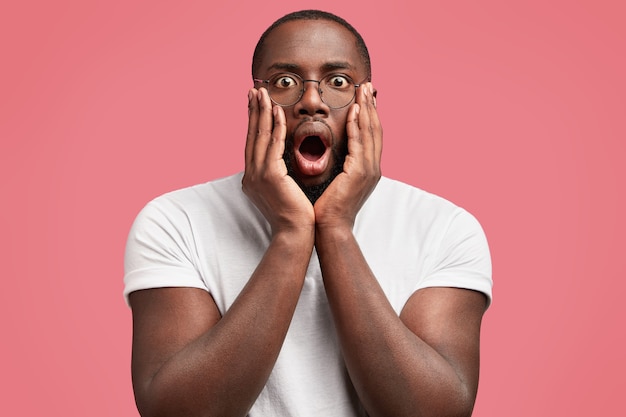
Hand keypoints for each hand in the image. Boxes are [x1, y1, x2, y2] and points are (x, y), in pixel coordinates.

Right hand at [242, 88, 314, 233]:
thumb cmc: (294, 214)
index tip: (256, 103)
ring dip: (261, 112)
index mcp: (253, 177)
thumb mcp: (282, 190)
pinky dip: (275, 127)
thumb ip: (278, 174)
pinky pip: (273, 146)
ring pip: (260, 137)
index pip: (253, 143)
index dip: (254, 121)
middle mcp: (251, 174)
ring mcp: (258, 175)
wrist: (295, 233)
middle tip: (254, 90)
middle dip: (253, 111)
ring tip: (263, 93)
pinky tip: (278, 112)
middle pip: (252, 135)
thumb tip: (282, 163)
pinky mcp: (269, 176)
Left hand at [314, 82, 382, 229]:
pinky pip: (359, 144)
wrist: (329, 227)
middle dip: (371, 106)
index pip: (371, 135)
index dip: (370, 114)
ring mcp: (369, 170)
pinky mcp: (359, 173)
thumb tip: (333, 150)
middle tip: (368, 85)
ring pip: (371, 133)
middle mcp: (373, 167)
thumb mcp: (337, 180)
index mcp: (368, 169)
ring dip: (367, 109)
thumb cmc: (328, 206)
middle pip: (376, 129)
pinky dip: (358, 126)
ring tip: (363, 90)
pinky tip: (354, 111)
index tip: (365, 96)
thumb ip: (340, 164)